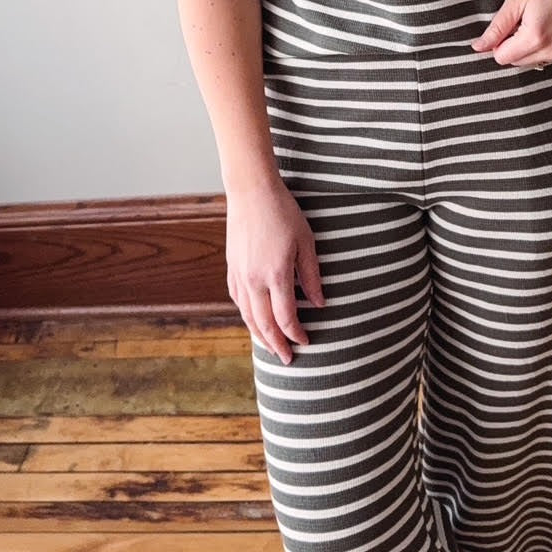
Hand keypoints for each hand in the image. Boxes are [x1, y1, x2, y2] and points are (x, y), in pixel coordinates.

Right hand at [225, 178, 325, 364]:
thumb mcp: (306, 242)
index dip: (296, 334)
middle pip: (264, 324)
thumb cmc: (283, 212)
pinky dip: (247, 317)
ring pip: (247, 317)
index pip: (286, 318)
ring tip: (271, 348)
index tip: (306, 341)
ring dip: (260, 336)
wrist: (251, 192)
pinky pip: (238, 301)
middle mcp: (254, 280)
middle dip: (277, 345)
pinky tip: (254, 321)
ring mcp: (240, 275)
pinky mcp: (232, 268)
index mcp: (276, 274)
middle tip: (288, 359)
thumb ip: (311, 276)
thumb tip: (319, 304)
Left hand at [470, 0, 551, 67]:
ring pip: (535, 61)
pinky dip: (547, 46)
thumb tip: (478, 47)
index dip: (499, 42)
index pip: (502, 58)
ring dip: (531, 47)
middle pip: (518, 63)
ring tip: (540, 20)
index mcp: (536, 38)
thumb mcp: (515, 1)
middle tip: (525, 19)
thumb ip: (496, 28)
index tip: (508, 24)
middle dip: (515, 45)